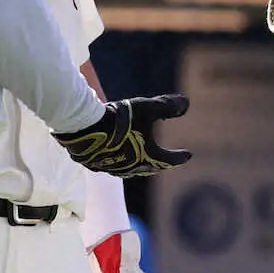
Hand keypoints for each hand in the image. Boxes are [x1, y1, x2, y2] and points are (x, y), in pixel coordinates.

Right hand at [54, 95, 190, 177]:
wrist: (85, 129)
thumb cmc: (120, 119)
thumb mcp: (147, 108)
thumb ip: (167, 107)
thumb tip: (187, 103)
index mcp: (148, 157)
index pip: (170, 160)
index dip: (180, 157)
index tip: (188, 155)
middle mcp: (132, 168)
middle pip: (151, 168)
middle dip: (160, 163)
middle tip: (166, 161)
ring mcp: (113, 169)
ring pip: (131, 169)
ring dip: (140, 163)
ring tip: (142, 159)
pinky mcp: (97, 166)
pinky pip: (113, 165)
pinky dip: (121, 161)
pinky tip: (117, 155)